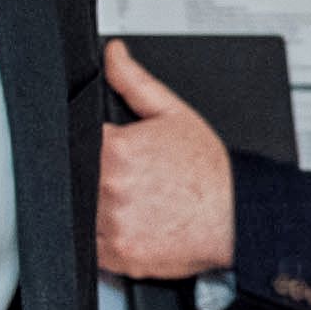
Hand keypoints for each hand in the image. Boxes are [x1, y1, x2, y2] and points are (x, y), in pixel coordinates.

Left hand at [94, 40, 238, 282]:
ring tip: (129, 201)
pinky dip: (104, 237)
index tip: (101, 152)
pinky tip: (129, 224)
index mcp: (116, 149)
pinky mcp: (118, 255)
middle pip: (75, 178)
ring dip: (95, 207)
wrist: (236, 216)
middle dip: (92, 176)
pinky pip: (92, 246)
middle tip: (123, 179)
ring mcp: (112, 224)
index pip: (74, 140)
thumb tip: (113, 54)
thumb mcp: (173, 113)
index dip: (87, 145)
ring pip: (80, 212)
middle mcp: (110, 187)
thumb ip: (134, 81)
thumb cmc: (208, 171)